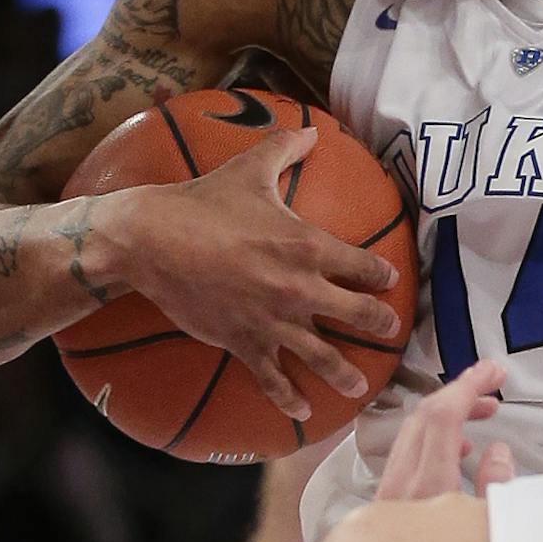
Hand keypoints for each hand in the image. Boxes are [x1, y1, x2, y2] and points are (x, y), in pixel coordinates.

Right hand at [121, 126, 401, 421]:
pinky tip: (303, 412)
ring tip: (360, 387)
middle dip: (378, 325)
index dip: (381, 276)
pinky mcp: (244, 342)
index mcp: (309, 246)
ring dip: (345, 374)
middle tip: (388, 331)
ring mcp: (273, 321)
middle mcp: (300, 289)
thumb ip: (286, 148)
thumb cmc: (204, 202)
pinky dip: (289, 398)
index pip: (364, 267)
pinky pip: (273, 378)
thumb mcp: (249, 168)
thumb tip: (310, 129)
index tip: (389, 282)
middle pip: (357, 315)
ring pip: (322, 356)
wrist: (153, 240)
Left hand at [376, 362, 511, 501]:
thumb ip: (496, 489)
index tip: (490, 372)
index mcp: (429, 490)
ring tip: (479, 410)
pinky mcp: (386, 506)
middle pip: (423, 416)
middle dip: (459, 391)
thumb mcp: (492, 537)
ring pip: (411, 432)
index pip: (442, 416)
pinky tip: (454, 447)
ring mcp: (388, 496)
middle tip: (487, 382)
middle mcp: (400, 488)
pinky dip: (431, 437)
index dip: (468, 386)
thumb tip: (498, 453)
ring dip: (445, 412)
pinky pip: (404, 455)